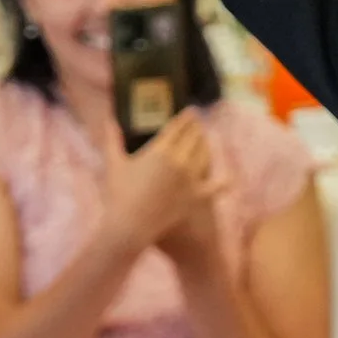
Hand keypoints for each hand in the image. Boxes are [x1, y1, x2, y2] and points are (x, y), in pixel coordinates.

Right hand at [99, 109, 224, 261]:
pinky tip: (230, 179)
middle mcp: (180, 161)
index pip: (178, 128)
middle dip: (197, 129)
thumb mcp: (114, 163)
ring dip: (206, 146)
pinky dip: (223, 182)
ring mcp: (191, 179)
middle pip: (194, 138)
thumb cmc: (118, 194)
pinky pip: (214, 187)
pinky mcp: (196, 197)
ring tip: (205, 142)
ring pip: (205, 156)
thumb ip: (112, 138)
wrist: (129, 225)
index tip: (191, 111)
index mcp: (161, 150)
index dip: (186, 118)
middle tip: (199, 124)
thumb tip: (108, 119)